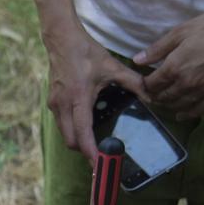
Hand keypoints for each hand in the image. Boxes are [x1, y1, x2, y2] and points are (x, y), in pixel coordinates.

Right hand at [46, 35, 145, 158]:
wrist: (61, 39)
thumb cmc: (86, 52)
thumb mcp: (112, 66)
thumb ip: (133, 82)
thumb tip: (151, 96)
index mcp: (78, 98)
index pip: (82, 134)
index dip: (91, 153)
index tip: (100, 165)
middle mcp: (63, 105)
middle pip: (71, 141)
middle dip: (85, 152)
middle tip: (102, 157)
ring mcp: (54, 104)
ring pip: (65, 134)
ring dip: (78, 142)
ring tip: (95, 145)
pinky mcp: (52, 102)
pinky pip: (62, 125)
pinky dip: (73, 130)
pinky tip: (86, 125)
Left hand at [135, 10, 203, 118]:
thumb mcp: (180, 32)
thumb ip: (157, 49)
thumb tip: (137, 60)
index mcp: (175, 67)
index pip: (152, 84)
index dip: (145, 84)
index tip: (143, 81)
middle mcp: (187, 84)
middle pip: (163, 97)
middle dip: (154, 95)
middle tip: (151, 91)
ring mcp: (202, 91)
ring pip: (178, 105)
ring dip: (168, 105)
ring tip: (163, 100)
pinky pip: (198, 109)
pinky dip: (187, 113)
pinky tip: (181, 114)